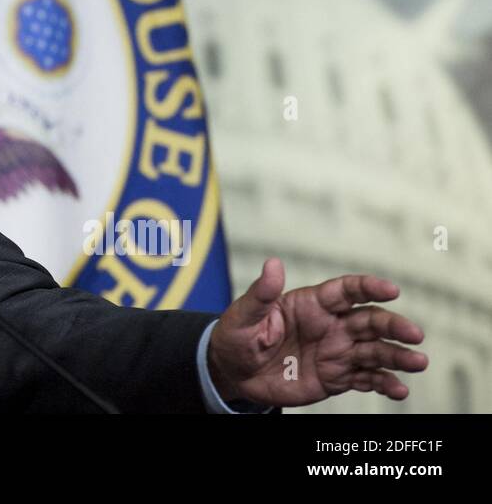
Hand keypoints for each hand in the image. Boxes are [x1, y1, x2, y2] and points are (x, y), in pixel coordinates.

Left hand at [207, 257, 427, 407]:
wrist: (235, 372)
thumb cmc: (238, 336)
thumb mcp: (244, 314)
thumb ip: (261, 293)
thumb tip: (273, 264)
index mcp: (311, 304)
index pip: (346, 291)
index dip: (369, 287)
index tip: (391, 290)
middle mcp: (331, 326)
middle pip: (369, 321)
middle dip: (393, 325)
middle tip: (415, 334)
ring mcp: (337, 352)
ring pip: (374, 351)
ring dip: (398, 356)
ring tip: (418, 362)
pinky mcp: (336, 377)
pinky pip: (365, 379)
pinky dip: (384, 384)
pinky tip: (399, 390)